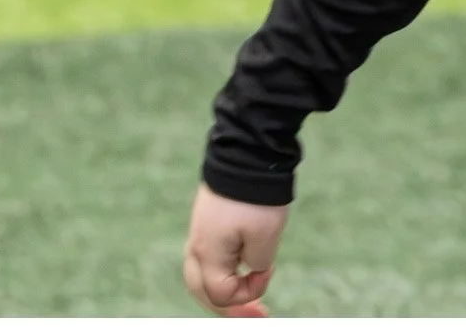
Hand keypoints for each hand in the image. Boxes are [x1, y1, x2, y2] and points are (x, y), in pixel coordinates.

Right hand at [183, 183, 287, 316]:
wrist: (246, 154)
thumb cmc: (256, 197)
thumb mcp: (266, 236)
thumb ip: (257, 264)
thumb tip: (253, 269)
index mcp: (207, 254)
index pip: (221, 294)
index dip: (248, 293)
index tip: (269, 273)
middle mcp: (197, 247)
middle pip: (203, 291)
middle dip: (228, 305)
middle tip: (255, 313)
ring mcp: (200, 234)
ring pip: (202, 276)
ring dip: (223, 290)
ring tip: (247, 297)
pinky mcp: (207, 223)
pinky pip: (209, 258)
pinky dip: (223, 271)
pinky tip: (241, 270)